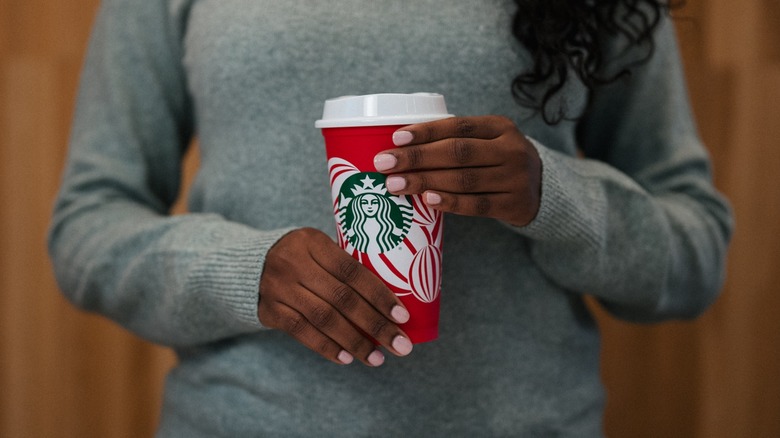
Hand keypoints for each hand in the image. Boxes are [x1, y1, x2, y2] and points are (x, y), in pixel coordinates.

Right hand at [258, 228, 412, 366]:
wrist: (248, 265)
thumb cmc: (300, 257)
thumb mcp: (317, 248)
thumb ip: (344, 266)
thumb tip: (391, 299)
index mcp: (312, 241)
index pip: (352, 270)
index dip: (379, 294)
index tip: (403, 316)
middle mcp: (293, 262)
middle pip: (342, 298)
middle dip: (376, 325)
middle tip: (400, 345)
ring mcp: (278, 287)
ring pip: (324, 318)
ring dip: (355, 342)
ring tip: (378, 358)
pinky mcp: (269, 310)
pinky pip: (301, 332)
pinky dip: (327, 347)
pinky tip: (347, 358)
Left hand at [373, 115, 541, 225]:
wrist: (542, 190)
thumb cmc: (498, 161)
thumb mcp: (489, 141)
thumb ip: (457, 141)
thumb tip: (399, 147)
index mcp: (501, 126)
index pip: (458, 126)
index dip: (426, 132)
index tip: (395, 139)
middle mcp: (511, 150)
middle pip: (457, 153)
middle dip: (417, 158)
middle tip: (385, 164)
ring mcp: (515, 178)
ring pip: (464, 179)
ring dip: (425, 182)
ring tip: (395, 185)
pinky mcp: (514, 205)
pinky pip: (476, 205)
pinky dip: (450, 202)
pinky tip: (427, 200)